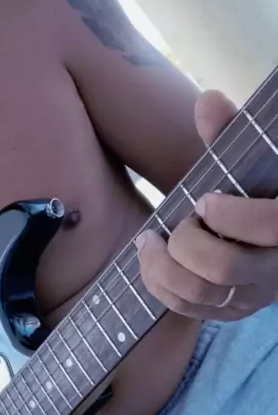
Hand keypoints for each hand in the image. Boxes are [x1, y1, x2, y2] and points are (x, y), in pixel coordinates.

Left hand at [136, 90, 277, 319]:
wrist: (261, 232)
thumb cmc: (254, 190)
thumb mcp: (249, 163)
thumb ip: (231, 135)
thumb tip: (208, 103)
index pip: (271, 227)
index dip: (232, 216)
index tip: (205, 200)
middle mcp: (276, 269)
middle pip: (225, 268)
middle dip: (187, 243)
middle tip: (178, 221)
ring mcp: (252, 296)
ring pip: (201, 294)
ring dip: (163, 267)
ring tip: (149, 240)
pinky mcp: (228, 311)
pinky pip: (187, 309)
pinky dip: (159, 285)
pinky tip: (150, 260)